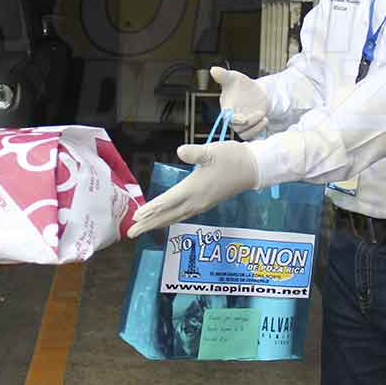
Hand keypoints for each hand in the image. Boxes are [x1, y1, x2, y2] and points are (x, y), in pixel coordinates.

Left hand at [126, 142, 259, 237]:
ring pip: (175, 217)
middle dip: (149, 224)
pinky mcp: (206, 203)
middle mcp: (196, 201)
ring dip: (157, 223)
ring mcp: (202, 204)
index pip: (168, 202)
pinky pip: (183, 215)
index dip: (151, 209)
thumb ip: (195, 153)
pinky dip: (170, 219)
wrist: (254, 168)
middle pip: (168, 215)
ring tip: (142, 229)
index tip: (136, 217)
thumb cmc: (233, 158)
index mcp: (194, 189)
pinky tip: (165, 219)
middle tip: (131, 233)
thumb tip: (180, 151)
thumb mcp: (213, 151)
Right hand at [211, 67, 269, 139]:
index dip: (234, 120)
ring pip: (245, 134)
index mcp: (226, 109)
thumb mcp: (234, 77)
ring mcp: (241, 126)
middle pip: (237, 128)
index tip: (244, 119)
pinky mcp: (249, 128)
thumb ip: (223, 75)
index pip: (227, 118)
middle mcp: (232, 119)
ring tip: (265, 118)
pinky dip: (258, 130)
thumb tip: (213, 69)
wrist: (254, 92)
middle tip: (260, 113)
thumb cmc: (241, 84)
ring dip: (255, 128)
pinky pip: (251, 135)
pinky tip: (265, 120)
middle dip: (250, 123)